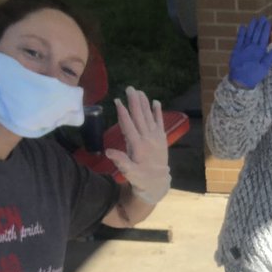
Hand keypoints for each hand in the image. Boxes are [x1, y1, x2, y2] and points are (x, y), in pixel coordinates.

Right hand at [105, 87, 170, 204]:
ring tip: (140, 91)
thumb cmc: (140, 179)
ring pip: (149, 117)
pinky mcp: (162, 138)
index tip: (118, 100)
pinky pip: (160, 122)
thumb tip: (108, 151)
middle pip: (140, 117)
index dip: (123, 113)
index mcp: (138, 146)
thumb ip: (121, 161)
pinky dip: (158, 112)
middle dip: (134, 102)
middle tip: (130, 88)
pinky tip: (155, 102)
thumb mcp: (129, 173)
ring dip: (144, 103)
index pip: (129, 126)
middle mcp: (148, 139)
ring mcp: (156, 137)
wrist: (158, 183)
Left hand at [229, 16, 271, 89]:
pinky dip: (241, 33)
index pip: (264, 37)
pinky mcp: (236, 50)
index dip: (266, 29)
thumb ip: (270, 58)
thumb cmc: (254, 75)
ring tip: (254, 19)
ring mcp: (243, 47)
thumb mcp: (264, 68)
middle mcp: (252, 46)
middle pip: (256, 34)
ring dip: (251, 26)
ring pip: (248, 34)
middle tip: (262, 17)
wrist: (239, 80)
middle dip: (260, 25)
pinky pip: (239, 39)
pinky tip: (242, 27)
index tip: (268, 22)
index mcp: (260, 51)